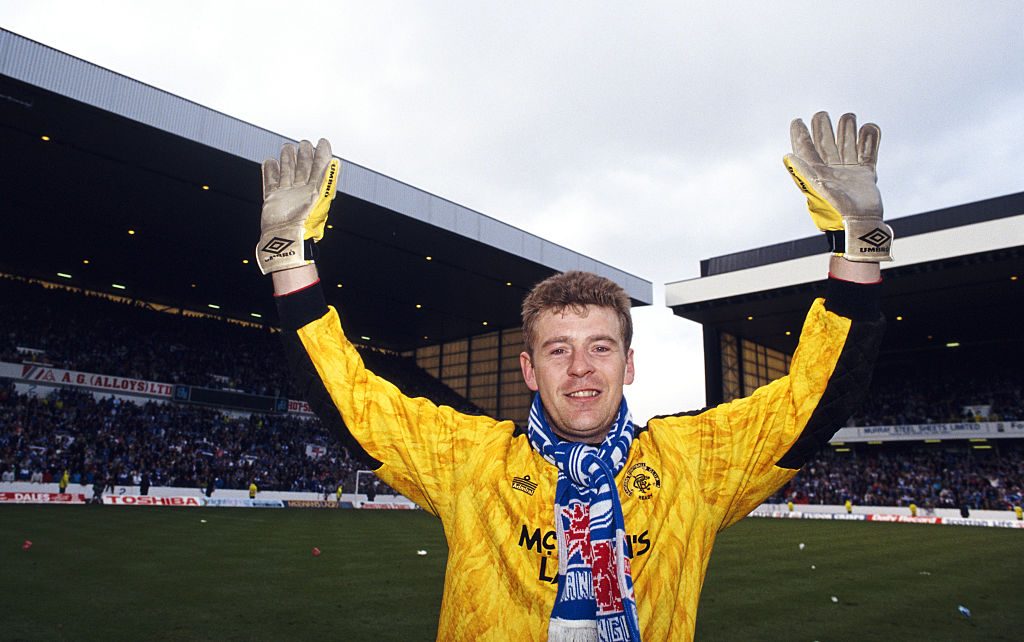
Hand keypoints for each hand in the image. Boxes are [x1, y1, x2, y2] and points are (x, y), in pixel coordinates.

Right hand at [256, 138, 339, 274]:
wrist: (286, 238)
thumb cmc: (305, 222)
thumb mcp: (321, 195)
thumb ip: (327, 176)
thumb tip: (335, 160)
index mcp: (316, 190)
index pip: (320, 167)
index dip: (322, 154)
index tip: (322, 142)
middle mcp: (302, 191)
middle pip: (303, 168)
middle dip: (304, 154)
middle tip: (304, 143)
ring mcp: (287, 195)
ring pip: (287, 172)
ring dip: (287, 159)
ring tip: (287, 148)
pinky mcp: (272, 199)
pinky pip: (270, 182)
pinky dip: (270, 171)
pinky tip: (270, 162)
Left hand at [784, 112, 892, 261]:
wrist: (860, 225)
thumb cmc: (835, 210)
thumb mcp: (815, 189)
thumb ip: (802, 171)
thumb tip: (787, 155)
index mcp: (816, 173)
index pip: (806, 150)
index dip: (800, 135)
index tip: (797, 120)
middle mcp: (832, 171)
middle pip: (826, 145)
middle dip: (823, 129)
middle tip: (821, 114)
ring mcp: (849, 172)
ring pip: (847, 146)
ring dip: (847, 131)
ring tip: (848, 116)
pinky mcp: (866, 175)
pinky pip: (868, 154)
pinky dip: (870, 141)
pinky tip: (869, 128)